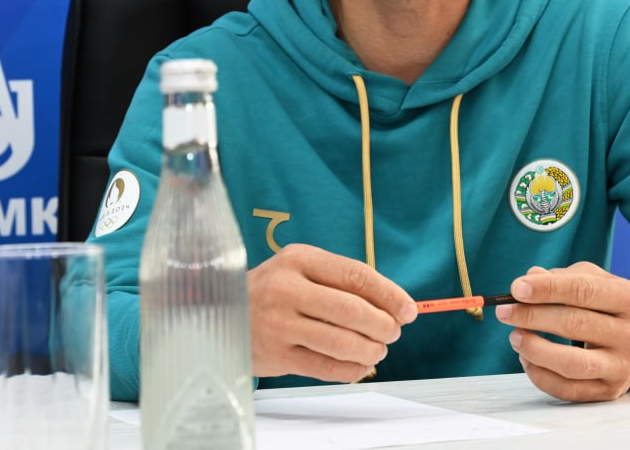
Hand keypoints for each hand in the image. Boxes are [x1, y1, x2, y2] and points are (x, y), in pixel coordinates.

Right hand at [248, 243, 416, 381]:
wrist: (221, 312)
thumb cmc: (274, 289)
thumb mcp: (301, 269)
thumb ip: (341, 281)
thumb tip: (393, 304)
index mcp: (299, 259)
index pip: (355, 275)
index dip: (389, 295)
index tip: (408, 310)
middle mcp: (286, 290)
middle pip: (351, 310)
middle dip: (383, 324)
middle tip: (393, 331)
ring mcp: (279, 324)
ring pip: (341, 342)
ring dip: (370, 349)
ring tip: (379, 348)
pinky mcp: (276, 356)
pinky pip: (326, 367)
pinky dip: (352, 369)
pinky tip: (360, 365)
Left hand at [495, 262, 629, 401]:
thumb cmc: (610, 306)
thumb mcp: (595, 281)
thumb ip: (563, 277)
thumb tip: (530, 278)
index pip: (584, 290)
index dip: (547, 289)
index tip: (516, 289)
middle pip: (575, 324)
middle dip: (533, 317)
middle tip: (505, 312)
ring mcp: (623, 366)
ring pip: (572, 363)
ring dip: (535, 349)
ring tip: (514, 336)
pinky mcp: (609, 391)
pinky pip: (568, 389)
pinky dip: (540, 375)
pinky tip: (526, 358)